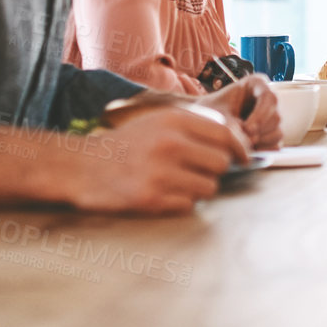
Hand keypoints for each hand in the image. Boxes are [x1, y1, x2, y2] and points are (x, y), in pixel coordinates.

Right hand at [66, 105, 250, 214]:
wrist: (82, 167)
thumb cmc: (126, 145)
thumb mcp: (158, 122)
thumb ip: (195, 128)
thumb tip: (236, 143)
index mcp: (174, 121)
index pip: (225, 135)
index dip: (240, 149)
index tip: (243, 158)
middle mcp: (170, 144)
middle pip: (221, 163)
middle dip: (214, 170)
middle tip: (197, 171)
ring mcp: (160, 173)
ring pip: (209, 187)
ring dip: (199, 188)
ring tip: (176, 183)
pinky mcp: (151, 199)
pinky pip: (188, 205)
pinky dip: (180, 203)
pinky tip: (161, 194)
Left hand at [195, 75, 281, 149]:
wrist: (204, 122)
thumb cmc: (209, 111)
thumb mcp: (218, 114)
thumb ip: (233, 124)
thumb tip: (251, 140)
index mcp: (256, 84)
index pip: (269, 98)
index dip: (261, 115)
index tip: (247, 129)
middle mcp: (267, 100)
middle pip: (276, 116)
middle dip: (260, 131)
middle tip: (244, 141)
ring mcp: (270, 118)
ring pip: (277, 132)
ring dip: (262, 142)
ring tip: (243, 146)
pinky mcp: (270, 134)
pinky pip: (275, 145)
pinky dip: (264, 150)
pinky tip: (248, 151)